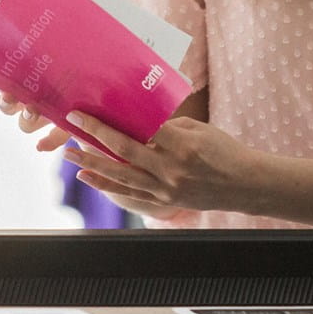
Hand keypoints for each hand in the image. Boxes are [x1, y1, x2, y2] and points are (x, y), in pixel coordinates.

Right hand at [0, 0, 94, 152]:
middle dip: (18, 109)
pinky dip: (52, 142)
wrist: (109, 53)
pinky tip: (47, 147)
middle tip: (28, 104)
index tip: (8, 92)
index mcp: (32, 69)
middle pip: (15, 109)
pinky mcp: (73, 120)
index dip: (4, 93)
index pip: (7, 86)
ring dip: (34, 123)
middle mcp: (36, 91)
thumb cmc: (85, 35)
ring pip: (32, 124)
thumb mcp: (82, 16)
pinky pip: (58, 137)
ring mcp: (54, 108)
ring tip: (42, 115)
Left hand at [60, 110, 255, 219]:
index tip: (89, 111)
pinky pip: (129, 193)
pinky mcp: (164, 201)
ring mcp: (166, 189)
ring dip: (91, 165)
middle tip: (72, 125)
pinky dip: (106, 185)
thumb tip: (140, 122)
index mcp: (183, 145)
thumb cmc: (225, 150)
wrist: (244, 184)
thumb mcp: (200, 130)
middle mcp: (171, 169)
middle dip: (94, 137)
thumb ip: (169, 127)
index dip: (111, 121)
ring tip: (68, 156)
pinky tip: (88, 177)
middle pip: (125, 152)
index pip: (140, 129)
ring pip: (121, 176)